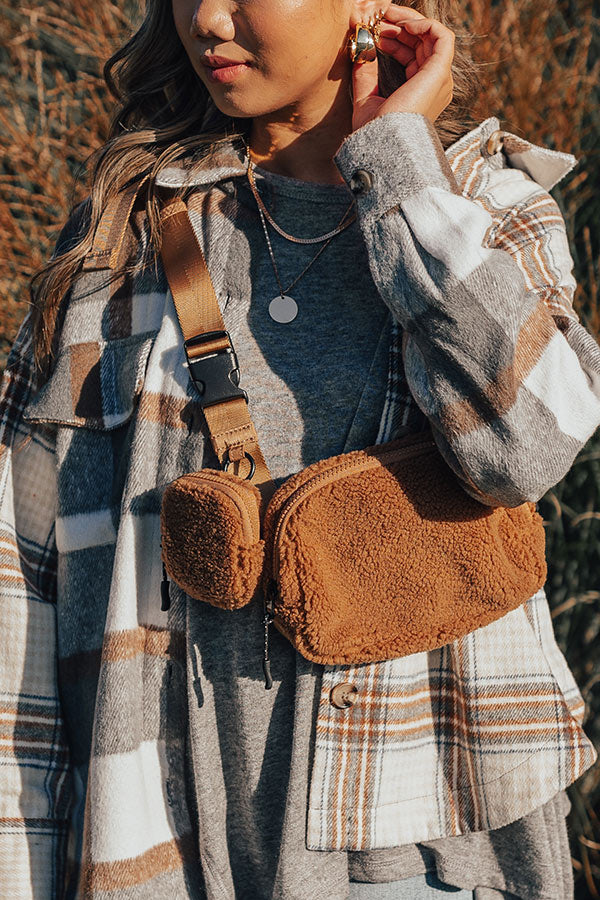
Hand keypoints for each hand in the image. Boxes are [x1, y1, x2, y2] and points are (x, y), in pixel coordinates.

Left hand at [351, 4, 454, 131]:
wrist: (383, 142)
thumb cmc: (374, 131)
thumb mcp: (366, 98)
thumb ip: (366, 75)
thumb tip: (363, 51)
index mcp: (420, 91)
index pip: (413, 55)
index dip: (395, 39)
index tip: (374, 32)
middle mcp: (433, 85)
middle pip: (424, 42)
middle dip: (402, 24)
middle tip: (381, 16)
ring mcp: (439, 79)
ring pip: (433, 35)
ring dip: (410, 20)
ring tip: (389, 15)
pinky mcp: (440, 72)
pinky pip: (442, 36)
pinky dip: (424, 24)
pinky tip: (402, 25)